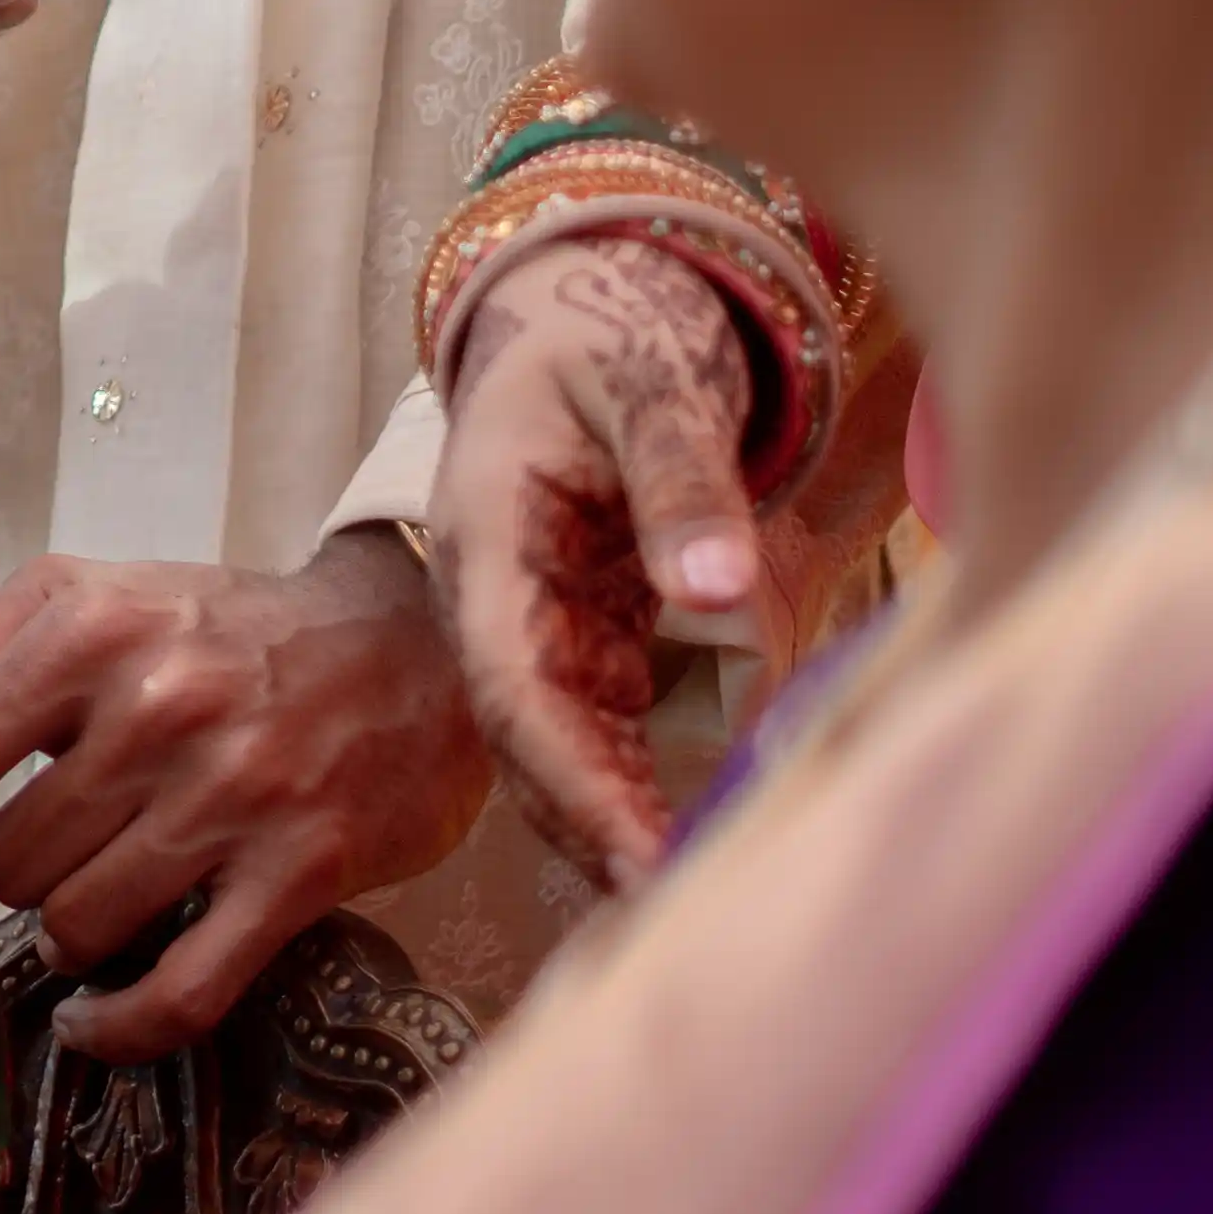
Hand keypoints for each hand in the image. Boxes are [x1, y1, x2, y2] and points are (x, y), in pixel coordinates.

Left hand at [0, 526, 497, 1059]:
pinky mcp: (298, 874)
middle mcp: (159, 706)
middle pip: (4, 861)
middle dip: (14, 874)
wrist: (413, 643)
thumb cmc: (222, 629)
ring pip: (77, 926)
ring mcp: (233, 794)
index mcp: (86, 628)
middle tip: (55, 855)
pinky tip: (91, 1021)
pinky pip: (177, 992)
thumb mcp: (91, 598)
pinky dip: (120, 1027)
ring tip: (96, 903)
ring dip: (72, 934)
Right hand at [432, 235, 781, 881]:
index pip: (517, 687)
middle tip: (677, 903)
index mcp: (491, 542)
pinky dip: (641, 783)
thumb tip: (721, 594)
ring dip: (613, 820)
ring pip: (562, 746)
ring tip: (686, 891)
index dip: (573, 781)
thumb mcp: (650, 388)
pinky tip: (690, 835)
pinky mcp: (582, 634)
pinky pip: (605, 726)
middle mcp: (498, 601)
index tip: (638, 854)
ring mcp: (537, 622)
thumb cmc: (607, 336)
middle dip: (592, 828)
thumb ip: (683, 484)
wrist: (580, 310)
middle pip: (530, 739)